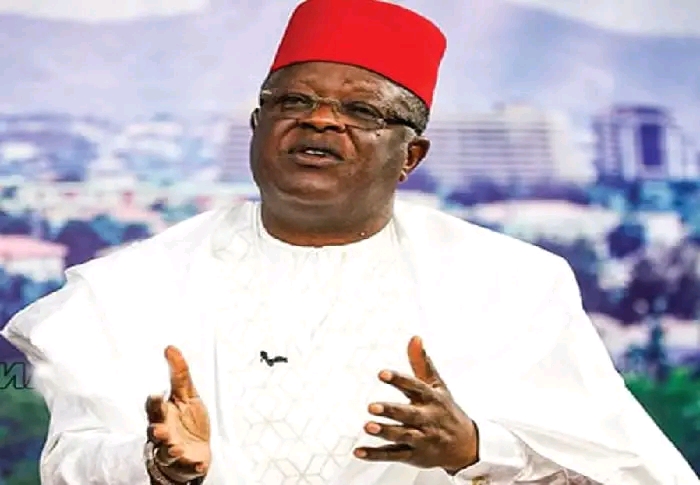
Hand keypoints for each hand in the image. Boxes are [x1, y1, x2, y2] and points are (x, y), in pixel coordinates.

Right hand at [145, 346, 211, 482]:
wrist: (197, 451)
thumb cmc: (189, 421)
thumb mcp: (188, 396)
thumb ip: (179, 375)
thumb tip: (170, 348)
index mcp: (163, 415)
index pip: (154, 408)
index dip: (155, 402)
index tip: (157, 394)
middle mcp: (163, 434)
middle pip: (155, 432)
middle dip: (157, 431)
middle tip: (160, 430)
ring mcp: (171, 452)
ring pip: (165, 453)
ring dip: (170, 451)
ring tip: (177, 448)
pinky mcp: (183, 466)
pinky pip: (185, 468)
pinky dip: (192, 467)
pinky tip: (200, 465)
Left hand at [353, 336, 477, 473]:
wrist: (466, 446)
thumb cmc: (446, 410)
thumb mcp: (437, 386)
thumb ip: (421, 363)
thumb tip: (415, 337)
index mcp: (432, 398)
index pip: (415, 387)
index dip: (398, 380)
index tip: (382, 373)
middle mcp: (427, 419)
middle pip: (408, 414)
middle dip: (391, 411)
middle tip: (371, 406)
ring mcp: (421, 438)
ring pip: (402, 435)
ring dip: (384, 431)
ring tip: (368, 426)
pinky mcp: (414, 455)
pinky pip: (393, 455)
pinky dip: (375, 454)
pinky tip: (358, 451)